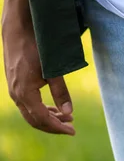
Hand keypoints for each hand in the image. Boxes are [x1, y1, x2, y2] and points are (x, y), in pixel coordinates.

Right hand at [2, 0, 74, 134]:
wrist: (18, 29)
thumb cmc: (37, 47)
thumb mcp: (53, 70)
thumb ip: (61, 91)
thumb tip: (69, 112)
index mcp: (25, 93)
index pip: (42, 119)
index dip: (58, 127)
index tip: (73, 131)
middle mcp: (16, 95)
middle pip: (35, 120)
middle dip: (54, 126)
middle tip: (71, 128)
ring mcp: (14, 90)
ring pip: (31, 113)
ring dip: (49, 118)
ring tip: (67, 118)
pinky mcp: (16, 85)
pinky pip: (28, 104)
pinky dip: (41, 109)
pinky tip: (55, 109)